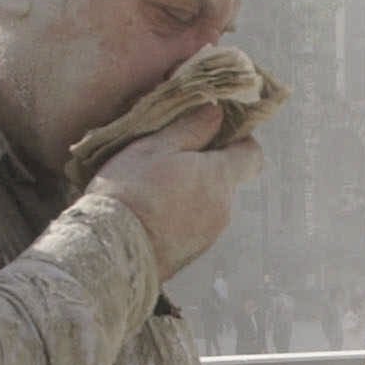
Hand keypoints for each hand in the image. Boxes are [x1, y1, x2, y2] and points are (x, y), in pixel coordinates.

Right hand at [88, 104, 263, 280]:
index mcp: (220, 176)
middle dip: (206, 166)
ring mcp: (210, 234)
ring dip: (192, 192)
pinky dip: (182, 215)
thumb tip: (216, 112)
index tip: (214, 132)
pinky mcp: (194, 252)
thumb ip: (190, 128)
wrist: (113, 251)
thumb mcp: (155, 148)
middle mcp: (224, 207)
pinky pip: (196, 226)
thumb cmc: (131, 191)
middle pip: (227, 179)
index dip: (238, 140)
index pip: (252, 154)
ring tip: (155, 188)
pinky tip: (153, 213)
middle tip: (171, 158)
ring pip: (210, 203)